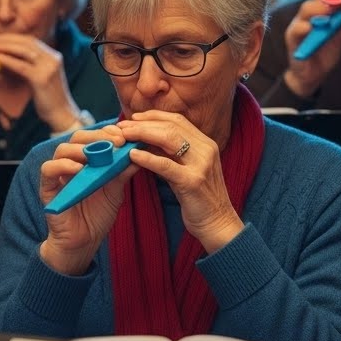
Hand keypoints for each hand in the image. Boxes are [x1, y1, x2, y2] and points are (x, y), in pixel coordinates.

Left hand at [0, 33, 80, 130]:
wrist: (62, 114)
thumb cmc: (49, 98)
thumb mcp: (42, 76)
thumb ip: (32, 65)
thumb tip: (10, 56)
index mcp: (54, 56)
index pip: (31, 41)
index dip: (13, 37)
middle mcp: (53, 58)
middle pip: (27, 42)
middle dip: (7, 39)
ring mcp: (49, 68)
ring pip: (24, 51)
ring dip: (6, 46)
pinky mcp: (42, 78)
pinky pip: (22, 66)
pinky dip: (8, 60)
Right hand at [39, 126, 140, 274]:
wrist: (84, 242)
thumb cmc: (97, 215)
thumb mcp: (115, 191)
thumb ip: (122, 172)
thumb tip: (139, 153)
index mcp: (86, 160)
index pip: (93, 137)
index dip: (107, 132)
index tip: (124, 136)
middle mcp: (70, 163)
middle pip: (77, 137)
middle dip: (97, 136)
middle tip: (116, 142)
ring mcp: (58, 175)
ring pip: (62, 149)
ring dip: (81, 149)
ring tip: (98, 154)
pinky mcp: (47, 188)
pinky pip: (48, 169)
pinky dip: (62, 165)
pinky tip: (78, 169)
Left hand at [120, 110, 243, 252]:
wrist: (219, 224)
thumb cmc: (199, 200)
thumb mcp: (186, 171)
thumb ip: (170, 156)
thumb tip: (145, 142)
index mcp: (206, 144)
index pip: (178, 120)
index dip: (154, 116)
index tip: (133, 117)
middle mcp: (206, 150)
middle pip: (171, 126)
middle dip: (143, 123)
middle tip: (122, 125)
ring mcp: (201, 165)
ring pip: (169, 139)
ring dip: (142, 134)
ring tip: (124, 135)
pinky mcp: (193, 182)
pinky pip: (166, 165)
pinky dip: (147, 158)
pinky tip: (132, 155)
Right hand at [281, 0, 340, 97]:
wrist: (312, 75)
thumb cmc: (324, 54)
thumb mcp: (336, 41)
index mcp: (317, 16)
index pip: (323, 0)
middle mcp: (306, 18)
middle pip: (314, 1)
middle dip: (326, 0)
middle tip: (339, 2)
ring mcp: (297, 27)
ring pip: (304, 12)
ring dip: (316, 10)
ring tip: (328, 12)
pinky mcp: (292, 39)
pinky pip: (296, 30)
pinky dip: (303, 27)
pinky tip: (310, 27)